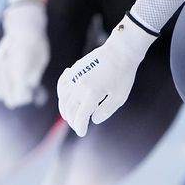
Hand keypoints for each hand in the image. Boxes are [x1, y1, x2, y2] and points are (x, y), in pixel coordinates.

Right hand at [0, 1, 50, 107]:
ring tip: (12, 99)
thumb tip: (28, 87)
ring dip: (7, 93)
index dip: (23, 96)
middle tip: (24, 98)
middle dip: (16, 96)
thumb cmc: (36, 46)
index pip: (19, 87)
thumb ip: (33, 74)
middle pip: (9, 87)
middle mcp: (8, 63)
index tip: (29, 97)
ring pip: (0, 84)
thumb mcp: (40, 60)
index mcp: (21, 63)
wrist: (24, 28)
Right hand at [57, 18, 156, 136]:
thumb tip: (93, 120)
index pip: (80, 117)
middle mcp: (79, 87)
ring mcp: (74, 78)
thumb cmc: (123, 74)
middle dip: (73, 121)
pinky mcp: (74, 71)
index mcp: (91, 94)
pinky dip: (61, 94)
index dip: (80, 127)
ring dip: (64, 110)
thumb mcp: (120, 96)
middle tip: (78, 127)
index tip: (82, 133)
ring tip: (70, 117)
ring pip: (63, 99)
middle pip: (70, 110)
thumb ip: (106, 110)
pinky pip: (62, 85)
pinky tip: (65, 98)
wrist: (119, 51)